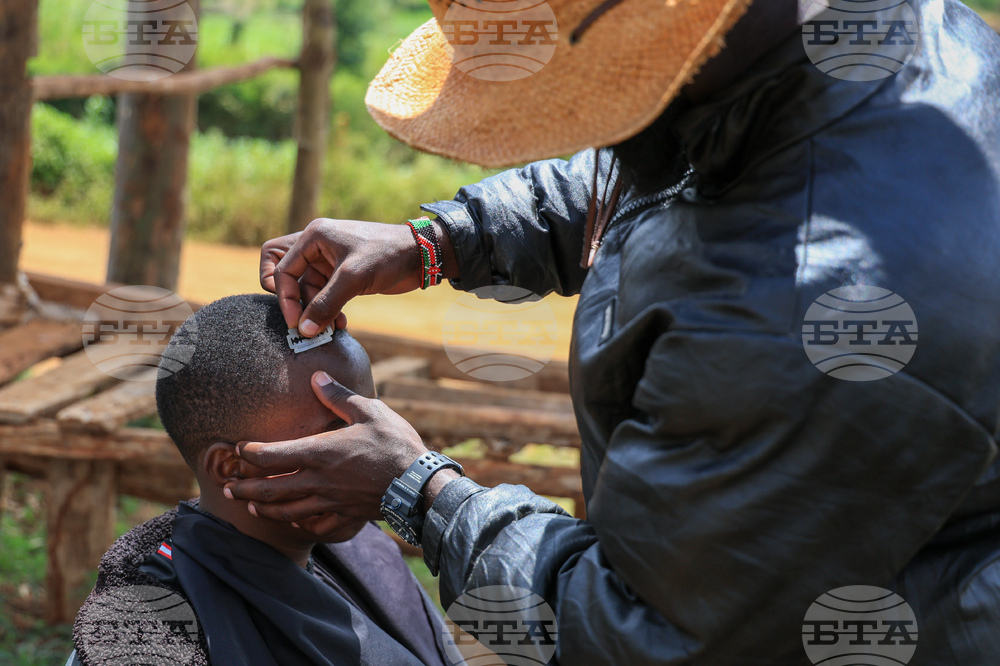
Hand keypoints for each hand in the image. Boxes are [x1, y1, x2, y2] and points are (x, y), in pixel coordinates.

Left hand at [223, 371, 431, 535]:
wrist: (419, 483)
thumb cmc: (395, 443)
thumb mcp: (369, 411)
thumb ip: (338, 396)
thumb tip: (317, 377)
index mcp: (320, 452)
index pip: (272, 455)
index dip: (251, 452)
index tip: (240, 448)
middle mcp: (319, 480)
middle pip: (271, 489)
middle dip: (246, 487)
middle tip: (228, 487)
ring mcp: (331, 501)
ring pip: (288, 510)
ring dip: (266, 509)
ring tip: (252, 506)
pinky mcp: (346, 514)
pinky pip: (317, 525)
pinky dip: (301, 526)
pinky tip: (295, 524)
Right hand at [260, 218, 432, 335]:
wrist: (421, 255)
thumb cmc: (387, 255)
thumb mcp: (353, 278)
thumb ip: (326, 304)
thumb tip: (303, 331)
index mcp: (314, 237)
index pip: (283, 270)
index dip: (285, 298)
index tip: (296, 324)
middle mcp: (317, 247)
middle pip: (288, 277)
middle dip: (295, 302)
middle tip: (304, 325)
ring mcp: (329, 262)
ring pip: (308, 291)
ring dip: (316, 312)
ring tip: (329, 330)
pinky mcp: (342, 276)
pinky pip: (324, 296)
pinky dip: (328, 311)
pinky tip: (340, 325)